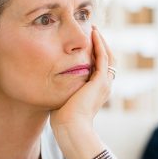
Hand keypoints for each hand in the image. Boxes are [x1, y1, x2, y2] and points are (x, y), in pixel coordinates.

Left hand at [50, 26, 114, 158]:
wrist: (71, 129)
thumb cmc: (63, 120)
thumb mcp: (64, 99)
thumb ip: (62, 89)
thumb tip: (49, 83)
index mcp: (97, 91)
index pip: (101, 67)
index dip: (96, 54)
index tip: (87, 42)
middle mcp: (105, 86)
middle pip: (108, 59)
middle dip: (101, 45)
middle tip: (93, 32)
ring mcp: (104, 84)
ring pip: (108, 56)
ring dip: (101, 42)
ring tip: (94, 30)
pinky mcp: (100, 81)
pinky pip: (103, 58)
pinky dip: (100, 45)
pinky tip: (93, 35)